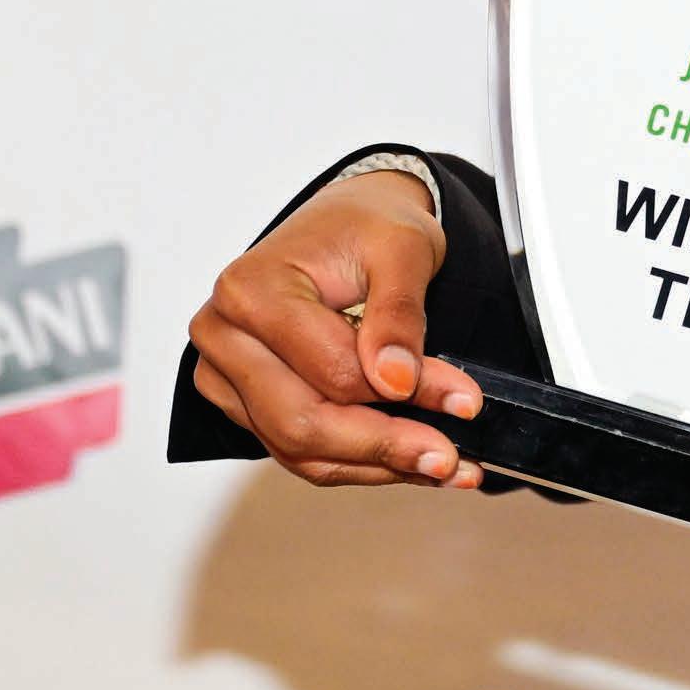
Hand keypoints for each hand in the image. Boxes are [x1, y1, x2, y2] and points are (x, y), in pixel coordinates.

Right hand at [186, 171, 490, 486]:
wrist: (344, 223)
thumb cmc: (364, 227)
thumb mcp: (402, 250)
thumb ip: (399, 316)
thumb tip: (397, 381)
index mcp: (251, 290)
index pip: (332, 370)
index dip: (405, 396)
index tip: (464, 401)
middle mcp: (226, 336)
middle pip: (302, 422)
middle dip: (384, 447)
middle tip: (449, 458)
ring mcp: (226, 374)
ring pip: (298, 449)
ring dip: (375, 466)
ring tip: (440, 466)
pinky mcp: (244, 402)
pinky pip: (297, 451)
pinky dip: (356, 462)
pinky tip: (407, 461)